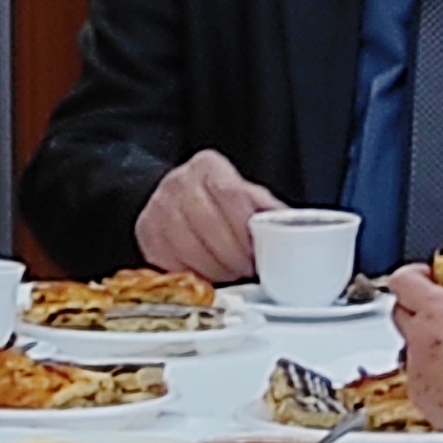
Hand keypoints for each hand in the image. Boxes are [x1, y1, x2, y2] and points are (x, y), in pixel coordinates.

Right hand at [133, 149, 278, 283]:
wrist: (178, 200)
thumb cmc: (218, 203)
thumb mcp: (246, 197)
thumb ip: (266, 211)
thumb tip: (296, 232)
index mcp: (208, 167)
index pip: (230, 195)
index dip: (245, 229)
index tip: (257, 251)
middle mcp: (178, 181)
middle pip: (207, 222)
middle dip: (231, 254)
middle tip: (245, 269)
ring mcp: (157, 206)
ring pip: (185, 244)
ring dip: (212, 269)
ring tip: (228, 275)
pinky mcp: (146, 231)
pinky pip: (167, 259)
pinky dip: (189, 273)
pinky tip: (205, 275)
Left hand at [385, 268, 442, 442]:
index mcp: (438, 313)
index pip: (403, 279)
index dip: (415, 274)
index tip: (431, 277)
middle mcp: (419, 339)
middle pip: (402, 310)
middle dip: (421, 306)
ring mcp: (416, 369)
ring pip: (412, 345)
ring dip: (430, 342)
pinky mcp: (420, 396)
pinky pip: (420, 375)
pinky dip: (435, 372)